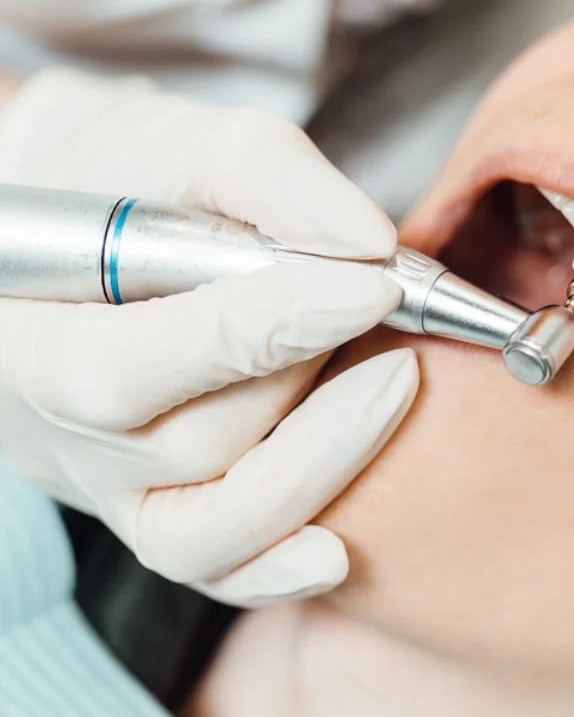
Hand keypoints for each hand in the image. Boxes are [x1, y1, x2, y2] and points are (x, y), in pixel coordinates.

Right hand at [0, 68, 418, 605]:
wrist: (89, 225)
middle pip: (189, 445)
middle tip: (382, 307)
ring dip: (320, 460)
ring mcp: (110, 485)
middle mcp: (59, 431)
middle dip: (306, 377)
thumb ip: (266, 177)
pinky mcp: (158, 511)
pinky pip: (213, 572)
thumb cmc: (126, 176)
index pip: (134, 364)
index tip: (373, 280)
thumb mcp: (185, 143)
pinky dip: (279, 570)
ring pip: (210, 525)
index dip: (266, 326)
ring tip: (393, 380)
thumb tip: (368, 244)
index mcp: (27, 338)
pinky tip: (340, 550)